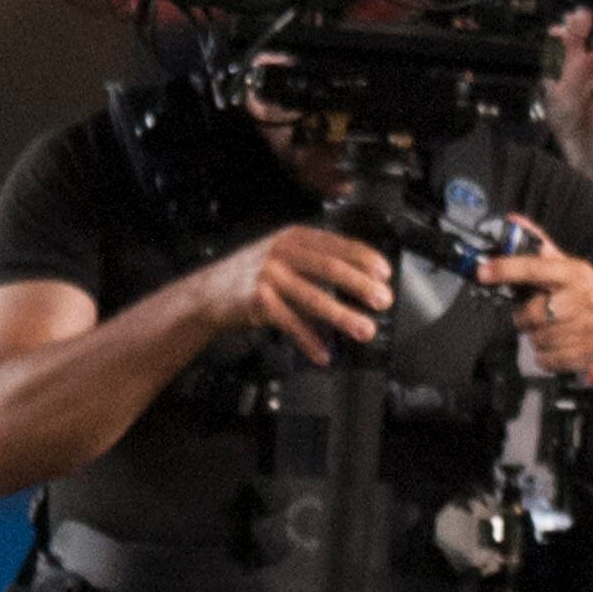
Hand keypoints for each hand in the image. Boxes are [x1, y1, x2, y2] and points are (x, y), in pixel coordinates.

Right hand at [194, 224, 389, 363]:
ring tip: (365, 330)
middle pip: (329, 268)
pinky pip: (291, 323)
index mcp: (294, 237)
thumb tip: (364, 280)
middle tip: (383, 301)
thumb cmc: (255, 276)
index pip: (337, 245)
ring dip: (343, 316)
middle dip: (360, 286)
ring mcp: (268, 276)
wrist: (207, 292)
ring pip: (313, 298)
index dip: (365, 259)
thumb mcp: (283, 255)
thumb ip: (316, 260)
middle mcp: (281, 252)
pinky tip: (324, 354)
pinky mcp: (257, 301)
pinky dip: (310, 341)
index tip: (386, 273)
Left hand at [478, 244, 592, 376]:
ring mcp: (592, 328)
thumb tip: (516, 222)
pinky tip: (560, 347)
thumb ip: (546, 249)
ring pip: (539, 340)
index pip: (536, 268)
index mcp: (578, 274)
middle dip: (524, 318)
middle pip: (532, 314)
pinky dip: (547, 357)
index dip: (507, 269)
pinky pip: (550, 360)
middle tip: (533, 316)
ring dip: (537, 338)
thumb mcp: (579, 268)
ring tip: (552, 331)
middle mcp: (586, 300)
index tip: (483, 271)